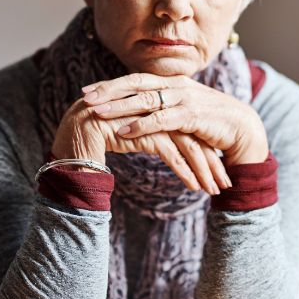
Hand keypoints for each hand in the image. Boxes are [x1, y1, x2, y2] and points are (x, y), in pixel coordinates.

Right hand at [52, 98, 229, 193]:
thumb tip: (172, 147)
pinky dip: (185, 171)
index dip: (205, 150)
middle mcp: (157, 109)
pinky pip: (171, 153)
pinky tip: (195, 186)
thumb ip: (151, 135)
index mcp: (157, 108)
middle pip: (193, 136)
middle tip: (224, 183)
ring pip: (186, 144)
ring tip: (213, 190)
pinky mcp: (142, 132)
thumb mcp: (132, 136)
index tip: (218, 170)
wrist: (73, 138)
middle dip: (210, 162)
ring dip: (202, 169)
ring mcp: (150, 119)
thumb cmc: (100, 140)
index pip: (189, 130)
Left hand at [81, 73, 268, 166]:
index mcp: (171, 82)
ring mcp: (185, 98)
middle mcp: (176, 85)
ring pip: (145, 99)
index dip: (111, 84)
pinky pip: (161, 119)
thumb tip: (134, 113)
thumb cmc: (208, 122)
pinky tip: (123, 132)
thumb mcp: (181, 111)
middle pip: (136, 83)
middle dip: (109, 90)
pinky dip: (141, 125)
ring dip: (119, 107)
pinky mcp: (192, 115)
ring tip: (97, 113)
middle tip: (85, 97)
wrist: (240, 128)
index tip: (87, 90)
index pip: (135, 79)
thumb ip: (161, 108)